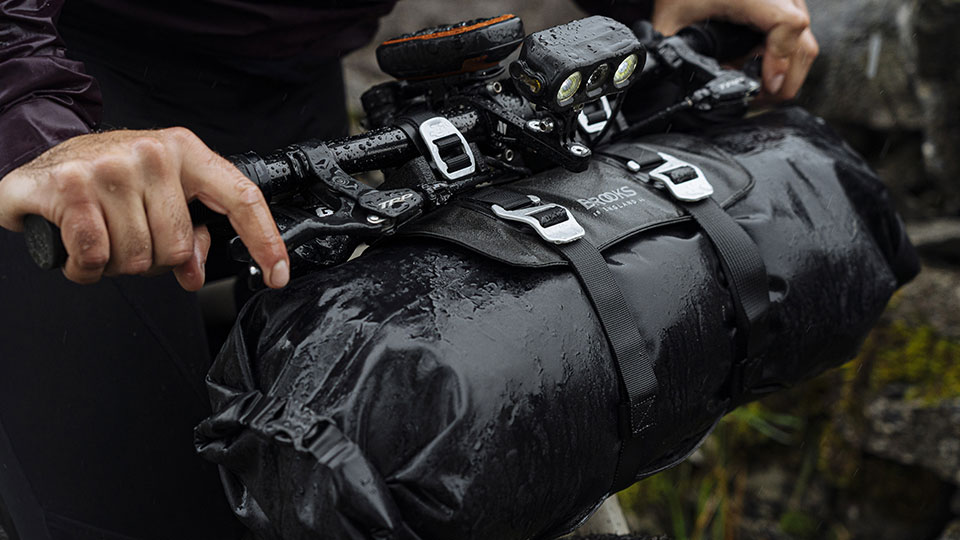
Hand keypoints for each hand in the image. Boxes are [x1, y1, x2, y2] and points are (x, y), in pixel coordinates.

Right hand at [0, 128, 289, 289]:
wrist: (42, 160)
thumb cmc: (109, 180)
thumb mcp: (160, 196)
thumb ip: (189, 232)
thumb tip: (194, 270)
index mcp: (186, 151)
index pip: (241, 198)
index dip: (265, 240)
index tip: (278, 274)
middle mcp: (153, 154)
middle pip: (177, 246)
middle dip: (153, 260)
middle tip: (130, 240)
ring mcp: (111, 167)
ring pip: (136, 257)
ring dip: (115, 265)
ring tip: (102, 238)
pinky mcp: (70, 185)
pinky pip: (95, 257)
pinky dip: (85, 268)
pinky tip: (77, 250)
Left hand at [651, 0, 818, 99]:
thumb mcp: (670, 20)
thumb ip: (675, 53)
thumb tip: (684, 89)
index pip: (787, 24)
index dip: (780, 61)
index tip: (763, 86)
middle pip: (803, 45)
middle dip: (782, 81)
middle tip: (755, 99)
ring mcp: (787, 0)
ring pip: (805, 45)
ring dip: (783, 73)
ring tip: (754, 89)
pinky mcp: (786, 6)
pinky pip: (798, 38)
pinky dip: (783, 60)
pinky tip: (758, 72)